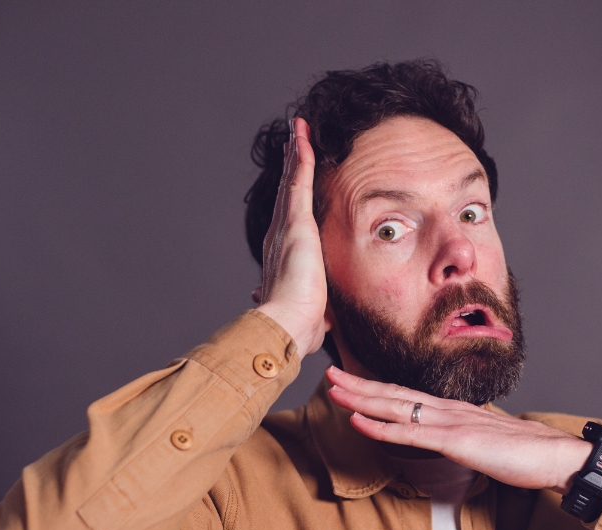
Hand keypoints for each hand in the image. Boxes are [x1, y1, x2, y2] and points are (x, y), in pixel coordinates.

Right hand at [255, 118, 328, 355]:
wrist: (286, 326)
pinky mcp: (296, 224)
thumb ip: (319, 313)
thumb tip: (322, 323)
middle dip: (291, 168)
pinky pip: (299, 182)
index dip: (292, 199)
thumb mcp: (315, 315)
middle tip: (293, 142)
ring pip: (291, 182)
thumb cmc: (299, 327)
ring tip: (298, 129)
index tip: (295, 182)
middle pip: (287, 195)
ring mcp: (285, 228)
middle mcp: (279, 238)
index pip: (290, 219)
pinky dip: (300, 157)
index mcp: (284, 257)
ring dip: (295, 154)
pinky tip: (301, 135)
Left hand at [327, 367, 592, 492]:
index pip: (408, 395)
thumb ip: (462, 438)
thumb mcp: (485, 442)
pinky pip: (411, 433)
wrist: (558, 456)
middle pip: (395, 393)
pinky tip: (358, 420)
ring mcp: (451, 423)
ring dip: (361, 397)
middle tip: (327, 373)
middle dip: (358, 384)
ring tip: (333, 388)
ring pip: (397, 407)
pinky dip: (381, 426)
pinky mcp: (457, 441)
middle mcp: (448, 409)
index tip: (351, 381)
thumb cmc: (527, 453)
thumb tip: (446, 441)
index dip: (376, 388)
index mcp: (454, 410)